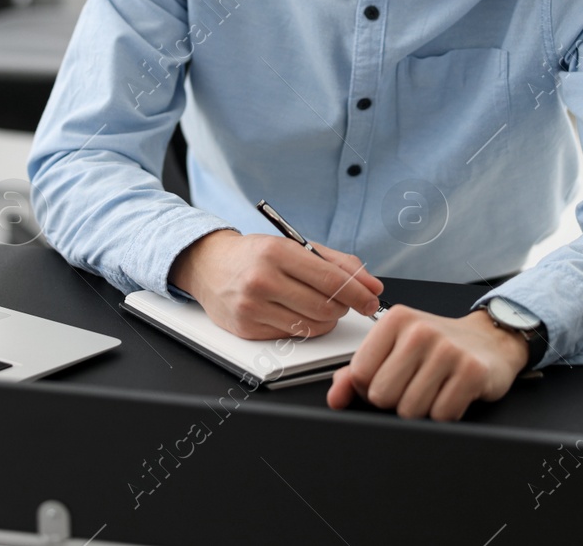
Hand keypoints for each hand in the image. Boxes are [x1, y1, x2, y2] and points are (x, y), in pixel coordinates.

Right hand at [169, 230, 383, 339]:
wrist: (210, 266)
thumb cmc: (257, 255)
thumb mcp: (295, 246)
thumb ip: (338, 263)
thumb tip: (373, 286)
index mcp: (277, 253)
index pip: (331, 281)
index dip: (359, 293)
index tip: (372, 300)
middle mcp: (262, 280)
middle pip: (325, 307)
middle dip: (342, 308)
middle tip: (341, 302)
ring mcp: (252, 307)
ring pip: (311, 327)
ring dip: (325, 320)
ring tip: (318, 306)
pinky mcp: (247, 329)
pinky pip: (293, 336)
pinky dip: (303, 328)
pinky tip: (295, 313)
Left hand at [326, 306, 528, 420]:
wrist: (490, 341)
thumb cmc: (436, 347)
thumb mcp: (394, 349)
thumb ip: (357, 372)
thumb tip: (335, 398)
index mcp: (395, 320)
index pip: (359, 374)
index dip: (369, 389)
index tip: (388, 380)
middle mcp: (420, 330)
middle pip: (381, 395)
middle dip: (395, 401)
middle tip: (414, 386)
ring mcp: (448, 350)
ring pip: (409, 410)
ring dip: (421, 410)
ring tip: (434, 389)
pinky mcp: (472, 371)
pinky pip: (441, 416)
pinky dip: (445, 414)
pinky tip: (452, 394)